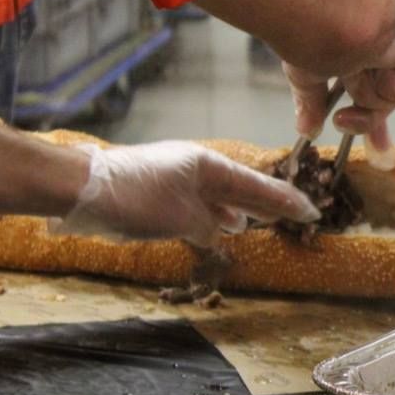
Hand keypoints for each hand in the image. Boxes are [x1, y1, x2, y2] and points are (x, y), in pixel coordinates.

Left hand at [54, 141, 319, 246]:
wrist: (81, 187)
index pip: (258, 186)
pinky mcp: (162, 187)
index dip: (286, 201)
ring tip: (269, 220)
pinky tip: (226, 224)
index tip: (312, 212)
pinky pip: (204, 200)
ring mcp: (179, 175)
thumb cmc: (134, 199)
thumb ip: (208, 225)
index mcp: (209, 165)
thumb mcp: (180, 218)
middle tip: (301, 214)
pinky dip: (220, 212)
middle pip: (245, 186)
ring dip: (247, 207)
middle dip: (272, 202)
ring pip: (224, 193)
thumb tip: (223, 228)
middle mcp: (198, 166)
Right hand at [285, 0, 394, 152]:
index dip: (365, 119)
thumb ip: (310, 102)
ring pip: (386, 101)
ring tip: (355, 66)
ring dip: (366, 92)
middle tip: (343, 122)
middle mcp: (380, 50)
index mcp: (356, 50)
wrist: (337, 18)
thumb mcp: (307, 73)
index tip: (369, 147)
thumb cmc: (317, 33)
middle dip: (368, 123)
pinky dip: (387, 85)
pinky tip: (379, 63)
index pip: (364, 88)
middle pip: (380, 102)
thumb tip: (306, 129)